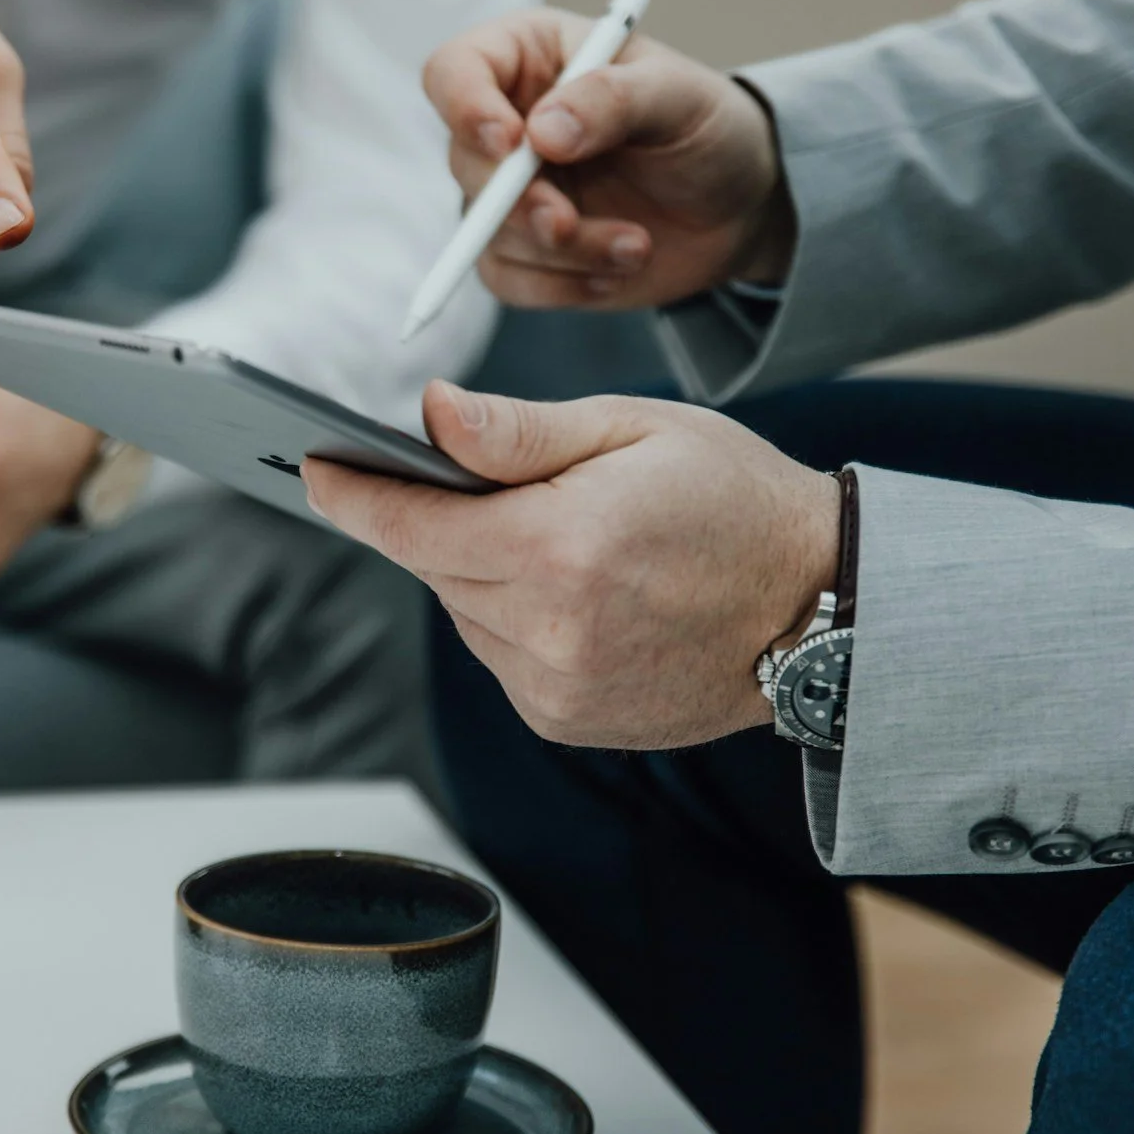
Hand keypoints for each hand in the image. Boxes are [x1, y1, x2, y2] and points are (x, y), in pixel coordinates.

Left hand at [303, 381, 838, 749]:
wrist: (820, 603)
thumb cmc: (733, 496)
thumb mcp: (632, 429)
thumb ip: (518, 430)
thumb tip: (427, 415)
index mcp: (559, 549)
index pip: (413, 526)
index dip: (355, 495)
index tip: (312, 467)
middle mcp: (549, 633)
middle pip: (436, 568)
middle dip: (440, 520)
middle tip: (472, 479)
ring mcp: (558, 687)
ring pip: (466, 614)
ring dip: (484, 571)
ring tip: (559, 535)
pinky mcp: (568, 718)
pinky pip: (502, 654)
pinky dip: (516, 617)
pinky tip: (577, 588)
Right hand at [421, 10, 795, 309]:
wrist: (738, 207)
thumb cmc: (708, 127)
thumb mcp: (680, 96)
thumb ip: (614, 99)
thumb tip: (541, 134)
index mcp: (529, 58)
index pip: (455, 71)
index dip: (466, 106)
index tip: (512, 144)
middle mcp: (507, 122)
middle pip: (466, 163)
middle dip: (518, 204)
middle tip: (568, 223)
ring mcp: (509, 193)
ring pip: (487, 233)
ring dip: (562, 251)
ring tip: (638, 246)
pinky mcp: (525, 252)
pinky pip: (508, 280)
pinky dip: (562, 286)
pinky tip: (617, 270)